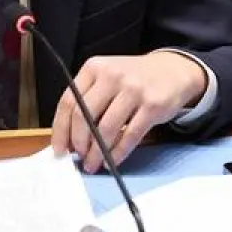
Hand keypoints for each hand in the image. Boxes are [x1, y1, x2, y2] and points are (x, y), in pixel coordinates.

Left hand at [51, 51, 206, 173]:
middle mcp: (112, 75)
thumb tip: (70, 138)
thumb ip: (88, 99)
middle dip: (78, 143)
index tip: (59, 150)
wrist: (172, 71)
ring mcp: (133, 89)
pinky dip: (118, 153)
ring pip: (106, 128)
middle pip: (84, 115)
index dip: (61, 130)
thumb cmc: (133, 79)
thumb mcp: (107, 77)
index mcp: (94, 68)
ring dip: (97, 152)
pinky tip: (112, 160)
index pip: (68, 101)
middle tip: (79, 157)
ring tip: (94, 163)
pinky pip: (130, 135)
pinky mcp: (152, 105)